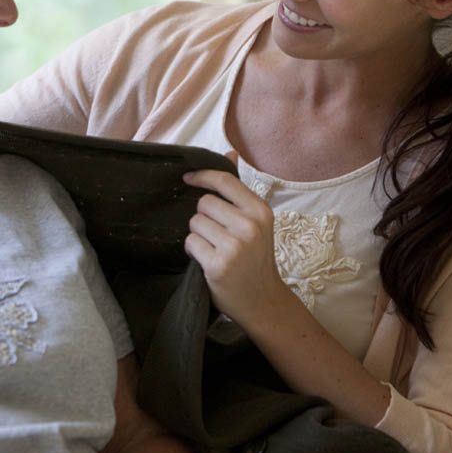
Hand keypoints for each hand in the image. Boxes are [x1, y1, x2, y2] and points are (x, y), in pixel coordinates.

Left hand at [182, 163, 291, 329]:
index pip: (224, 180)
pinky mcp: (218, 264)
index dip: (202, 176)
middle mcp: (250, 225)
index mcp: (260, 210)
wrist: (263, 300)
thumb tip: (231, 152)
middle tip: (216, 234)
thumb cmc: (255, 258)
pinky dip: (194, 251)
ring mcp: (235, 245)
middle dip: (203, 217)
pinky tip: (208, 260)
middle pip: (203, 203)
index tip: (188, 178)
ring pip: (195, 223)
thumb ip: (240, 190)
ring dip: (198, 235)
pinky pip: (191, 242)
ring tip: (214, 248)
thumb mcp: (256, 221)